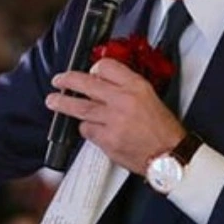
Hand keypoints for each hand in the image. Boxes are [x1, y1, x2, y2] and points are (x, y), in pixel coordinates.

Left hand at [45, 58, 185, 173]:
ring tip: (53, 101)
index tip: (89, 72)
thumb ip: (127, 89)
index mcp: (137, 87)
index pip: (108, 67)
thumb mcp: (151, 98)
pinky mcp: (107, 139)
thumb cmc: (163, 130)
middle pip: (88, 84)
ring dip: (63, 104)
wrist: (170, 156)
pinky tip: (86, 127)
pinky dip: (84, 128)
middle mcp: (124, 100)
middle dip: (68, 80)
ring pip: (81, 107)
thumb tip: (104, 85)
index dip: (94, 68)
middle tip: (58, 81)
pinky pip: (87, 129)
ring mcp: (114, 120)